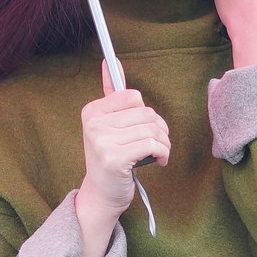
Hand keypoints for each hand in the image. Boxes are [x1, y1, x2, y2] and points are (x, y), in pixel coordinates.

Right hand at [74, 61, 169, 256]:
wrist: (102, 195)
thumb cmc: (110, 158)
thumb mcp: (107, 125)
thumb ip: (112, 95)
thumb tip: (111, 61)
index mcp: (92, 111)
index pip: (132, 96)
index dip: (144, 113)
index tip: (142, 128)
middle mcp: (94, 124)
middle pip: (146, 112)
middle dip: (159, 129)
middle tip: (156, 145)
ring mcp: (102, 142)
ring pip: (152, 129)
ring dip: (164, 143)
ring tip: (158, 154)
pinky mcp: (115, 159)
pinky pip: (152, 144)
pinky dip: (163, 153)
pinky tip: (159, 162)